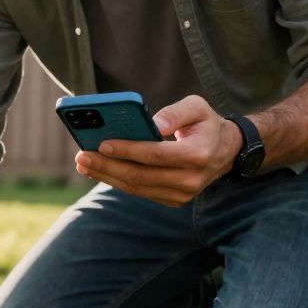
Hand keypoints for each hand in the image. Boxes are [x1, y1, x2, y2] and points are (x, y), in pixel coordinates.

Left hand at [74, 95, 243, 206]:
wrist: (225, 151)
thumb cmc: (205, 124)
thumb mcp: (197, 107)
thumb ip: (175, 113)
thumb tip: (151, 123)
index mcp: (197, 154)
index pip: (155, 155)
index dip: (127, 150)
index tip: (102, 144)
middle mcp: (190, 179)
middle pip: (140, 175)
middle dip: (107, 166)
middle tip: (82, 156)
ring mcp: (182, 194)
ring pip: (136, 187)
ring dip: (106, 176)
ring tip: (84, 164)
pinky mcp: (172, 200)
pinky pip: (140, 192)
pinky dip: (117, 181)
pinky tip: (99, 170)